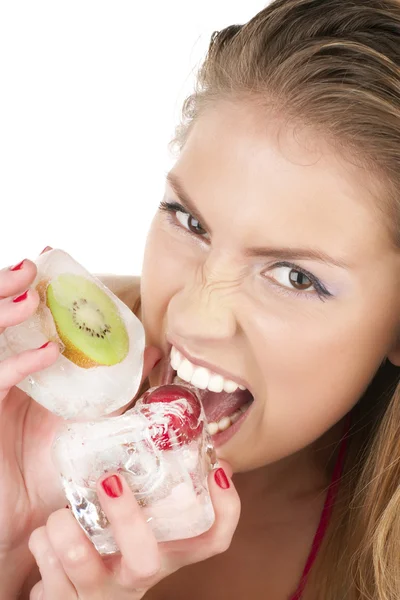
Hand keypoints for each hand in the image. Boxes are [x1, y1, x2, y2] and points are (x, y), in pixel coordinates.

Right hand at [0, 255, 160, 594]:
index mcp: (25, 370)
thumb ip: (120, 384)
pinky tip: (45, 355)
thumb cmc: (58, 469)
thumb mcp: (96, 418)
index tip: (46, 260)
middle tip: (32, 265)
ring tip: (30, 293)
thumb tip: (155, 348)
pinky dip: (16, 367)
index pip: (17, 318)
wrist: (33, 520)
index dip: (24, 287)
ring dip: (4, 316)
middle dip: (5, 289)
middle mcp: (1, 376)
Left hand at [28, 463, 239, 598]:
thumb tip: (181, 437)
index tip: (217, 470)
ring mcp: (102, 596)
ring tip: (61, 513)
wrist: (74, 595)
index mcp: (164, 554)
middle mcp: (138, 578)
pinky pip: (47, 570)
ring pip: (81, 563)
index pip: (213, 541)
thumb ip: (154, 488)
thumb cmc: (109, 544)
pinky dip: (44, 542)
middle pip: (146, 562)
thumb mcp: (138, 521)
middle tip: (109, 479)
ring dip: (64, 528)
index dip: (226, 510)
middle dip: (126, 518)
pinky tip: (50, 537)